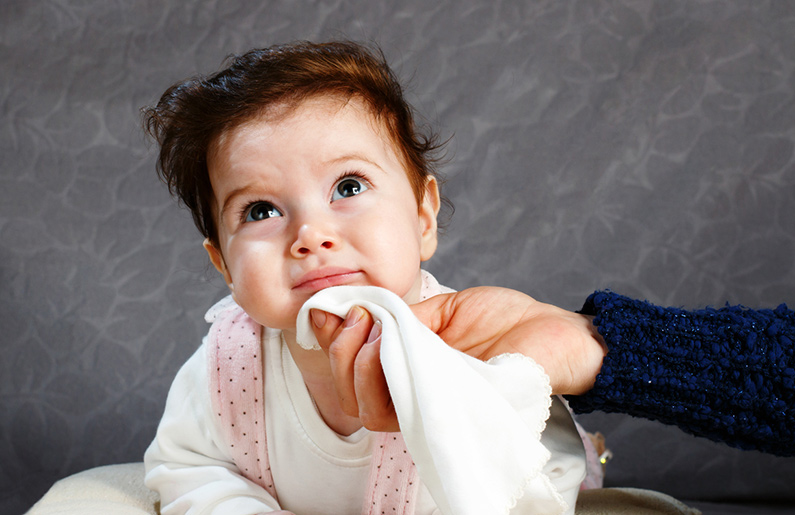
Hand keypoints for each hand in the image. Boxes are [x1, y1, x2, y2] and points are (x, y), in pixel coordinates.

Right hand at [310, 287, 606, 430]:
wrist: (552, 332)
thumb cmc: (506, 321)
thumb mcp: (445, 309)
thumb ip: (403, 316)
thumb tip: (359, 310)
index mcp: (412, 371)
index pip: (354, 372)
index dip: (329, 345)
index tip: (322, 312)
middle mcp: (416, 395)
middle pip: (352, 396)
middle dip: (339, 352)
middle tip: (356, 317)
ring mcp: (432, 408)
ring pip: (368, 409)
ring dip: (355, 364)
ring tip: (370, 329)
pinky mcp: (451, 415)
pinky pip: (402, 412)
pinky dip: (382, 376)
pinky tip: (388, 342)